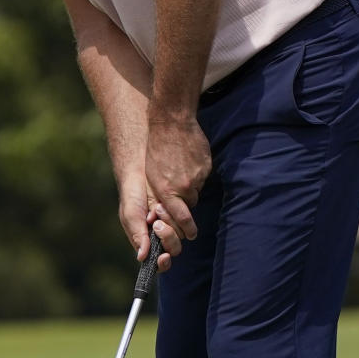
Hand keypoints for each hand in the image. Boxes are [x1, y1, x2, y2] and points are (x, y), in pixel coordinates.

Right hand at [118, 172, 180, 271]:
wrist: (140, 171)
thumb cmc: (131, 196)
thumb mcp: (131, 216)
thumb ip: (138, 236)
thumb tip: (142, 257)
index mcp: (146, 242)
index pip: (158, 262)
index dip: (163, 263)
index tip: (164, 256)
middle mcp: (160, 236)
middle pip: (173, 249)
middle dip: (167, 237)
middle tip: (157, 222)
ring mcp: (172, 223)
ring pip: (181, 235)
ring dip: (170, 223)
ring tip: (157, 207)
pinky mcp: (180, 212)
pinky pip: (186, 219)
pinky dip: (177, 214)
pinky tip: (163, 204)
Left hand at [145, 110, 211, 241]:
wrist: (171, 123)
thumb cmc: (156, 149)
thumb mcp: (152, 175)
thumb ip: (163, 194)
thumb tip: (169, 208)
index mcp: (168, 191)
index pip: (182, 218)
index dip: (188, 228)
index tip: (192, 235)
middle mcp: (185, 186)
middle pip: (190, 203)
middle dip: (185, 200)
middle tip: (179, 188)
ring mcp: (198, 176)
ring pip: (197, 189)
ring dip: (190, 184)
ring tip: (181, 168)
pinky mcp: (207, 166)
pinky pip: (203, 175)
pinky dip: (197, 171)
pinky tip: (188, 159)